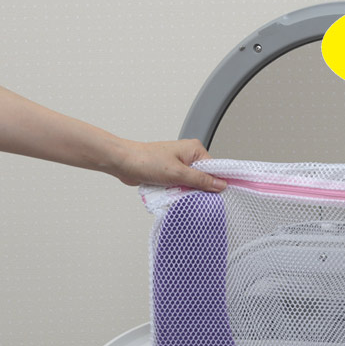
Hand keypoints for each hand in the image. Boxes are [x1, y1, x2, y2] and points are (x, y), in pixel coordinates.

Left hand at [112, 138, 226, 191]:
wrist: (124, 163)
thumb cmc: (146, 161)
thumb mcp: (178, 173)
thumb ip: (201, 180)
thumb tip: (220, 185)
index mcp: (194, 149)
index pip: (215, 169)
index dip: (215, 184)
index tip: (214, 195)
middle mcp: (189, 156)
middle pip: (204, 179)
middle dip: (198, 189)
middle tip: (189, 193)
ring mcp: (180, 165)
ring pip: (192, 185)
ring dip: (186, 192)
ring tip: (176, 191)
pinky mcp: (172, 174)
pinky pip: (182, 187)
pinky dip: (178, 193)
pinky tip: (172, 194)